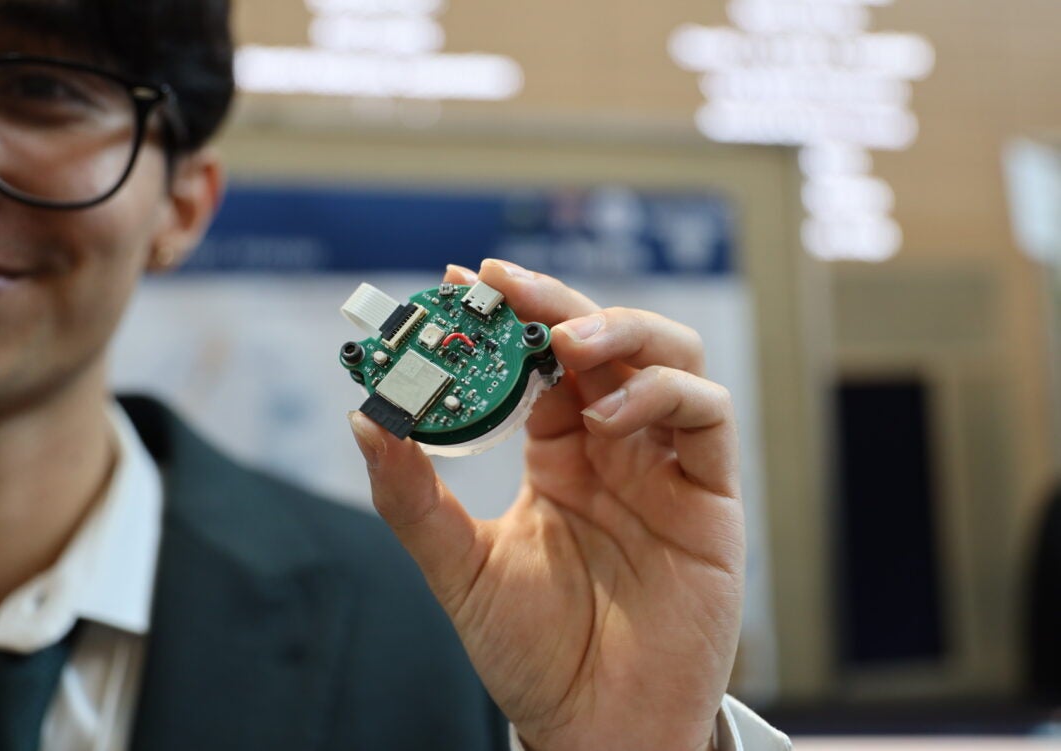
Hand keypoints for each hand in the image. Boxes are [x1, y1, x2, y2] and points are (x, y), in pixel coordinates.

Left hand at [348, 259, 743, 750]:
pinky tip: (606, 419)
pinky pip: (706, 419)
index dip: (508, 316)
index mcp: (558, 454)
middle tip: (506, 286)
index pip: (541, 360)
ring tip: (565, 342)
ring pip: (670, 357)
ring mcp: (666, 467)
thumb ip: (412, 498)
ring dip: (621, 331)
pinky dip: (662, 396)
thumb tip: (364, 419)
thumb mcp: (460, 568)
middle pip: (604, 340)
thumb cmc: (533, 654)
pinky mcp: (712, 499)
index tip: (462, 281)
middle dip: (558, 303)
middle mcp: (616, 447)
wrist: (594, 728)